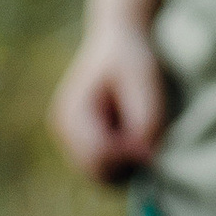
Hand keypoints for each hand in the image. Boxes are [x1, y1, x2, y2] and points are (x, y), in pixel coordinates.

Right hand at [47, 18, 164, 180]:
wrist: (119, 38)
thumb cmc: (132, 56)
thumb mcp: (145, 79)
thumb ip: (147, 119)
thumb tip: (148, 157)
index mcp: (72, 112)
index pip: (98, 156)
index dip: (129, 155)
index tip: (151, 138)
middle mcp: (64, 131)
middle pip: (98, 173)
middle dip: (128, 163)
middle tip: (150, 136)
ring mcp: (71, 141)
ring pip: (103, 176)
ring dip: (128, 163)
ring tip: (141, 129)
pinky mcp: (83, 144)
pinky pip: (107, 168)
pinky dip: (125, 160)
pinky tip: (134, 133)